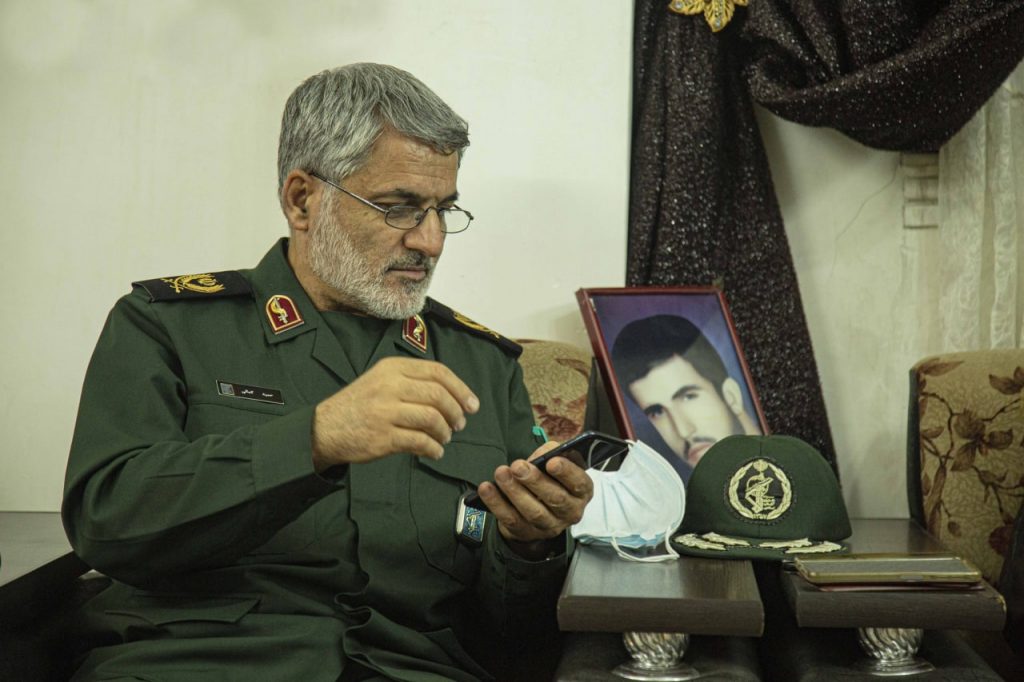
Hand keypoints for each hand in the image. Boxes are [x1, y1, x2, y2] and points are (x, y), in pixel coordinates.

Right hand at [311, 357, 478, 471]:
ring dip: (445, 432)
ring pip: (432, 419)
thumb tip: (455, 396)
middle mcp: (389, 386)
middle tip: (459, 424)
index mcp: (392, 368)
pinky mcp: (383, 437)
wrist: (324, 428)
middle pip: (438, 395)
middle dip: (455, 412)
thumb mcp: (381, 380)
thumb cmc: (359, 405)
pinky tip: (434, 452)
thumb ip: (413, 381)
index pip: (438, 372)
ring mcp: (385, 412)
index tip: (472, 404)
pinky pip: (420, 442)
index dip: (461, 389)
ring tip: (444, 438)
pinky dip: (434, 449)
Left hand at [476, 441, 593, 555]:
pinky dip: (497, 503)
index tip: (551, 462)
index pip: (579, 483)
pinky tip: (487, 488)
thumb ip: (551, 454)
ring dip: (515, 491)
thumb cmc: (549, 479)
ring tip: (501, 474)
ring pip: (534, 512)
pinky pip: (511, 519)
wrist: (537, 507)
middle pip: (555, 499)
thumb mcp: (555, 463)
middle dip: (535, 481)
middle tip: (518, 466)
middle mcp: (570, 511)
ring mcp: (549, 526)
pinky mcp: (527, 533)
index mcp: (581, 491)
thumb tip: (543, 453)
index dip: (566, 472)